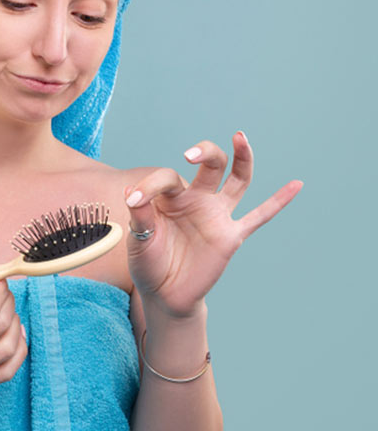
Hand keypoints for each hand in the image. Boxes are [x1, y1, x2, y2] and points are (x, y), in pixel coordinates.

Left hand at [124, 131, 302, 319]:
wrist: (164, 294)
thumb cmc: (149, 263)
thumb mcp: (138, 238)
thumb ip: (141, 215)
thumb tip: (133, 193)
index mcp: (171, 196)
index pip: (167, 177)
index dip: (149, 186)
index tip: (133, 200)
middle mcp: (197, 199)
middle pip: (210, 165)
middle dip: (205, 153)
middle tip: (191, 154)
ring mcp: (216, 216)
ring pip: (237, 180)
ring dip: (241, 158)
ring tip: (240, 137)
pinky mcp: (231, 236)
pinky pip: (259, 217)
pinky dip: (278, 201)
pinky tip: (296, 184)